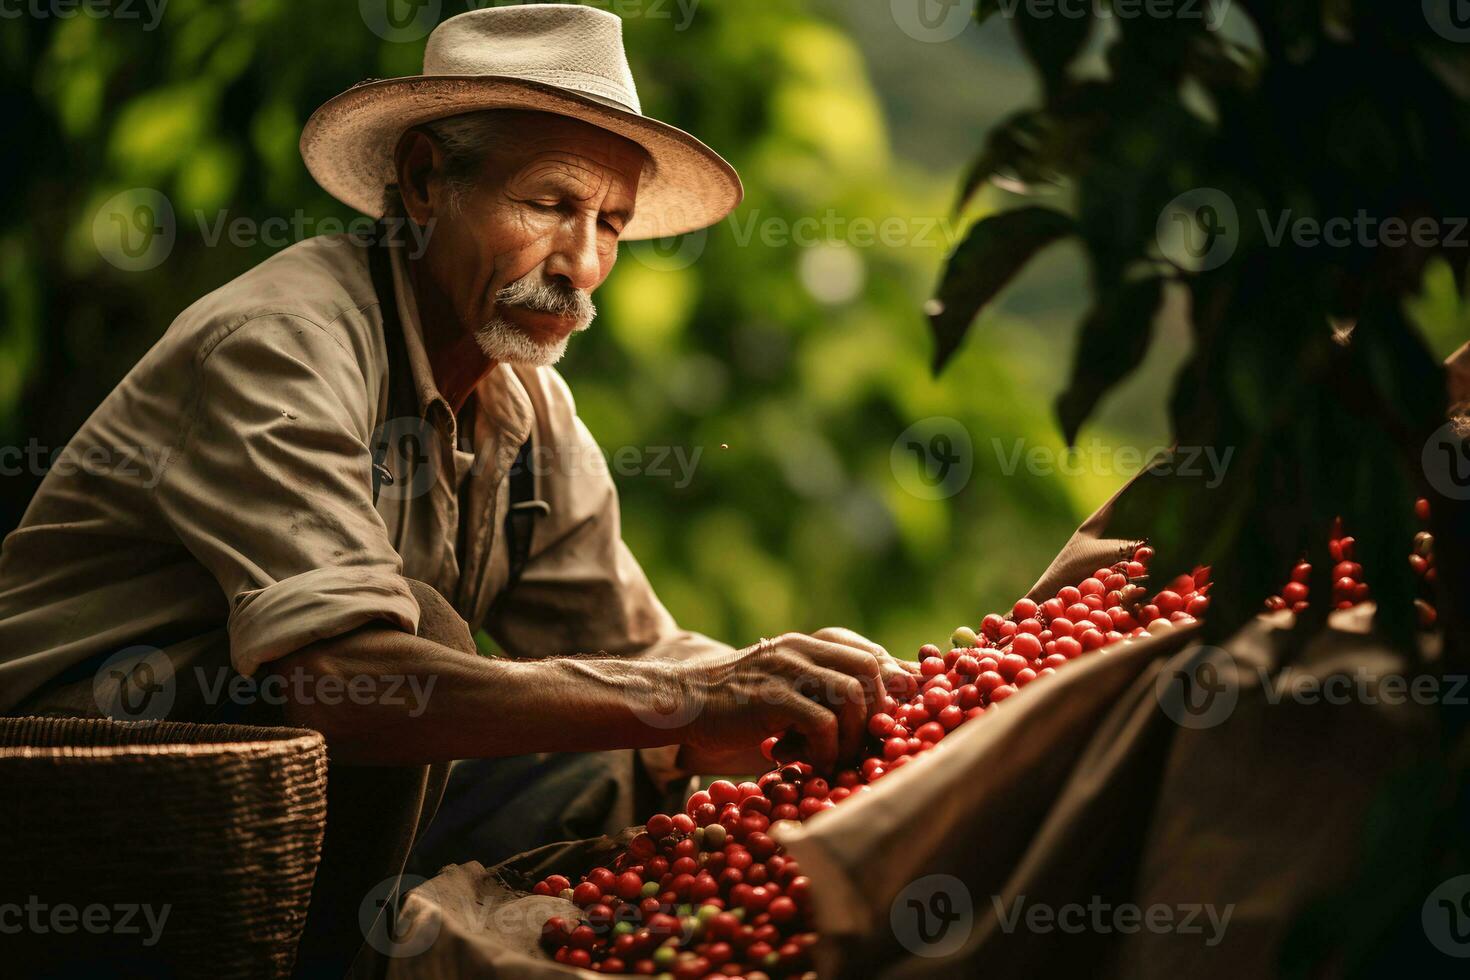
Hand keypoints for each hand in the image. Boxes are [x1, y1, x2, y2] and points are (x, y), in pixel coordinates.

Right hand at [672, 628, 919, 774]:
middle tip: (866, 744)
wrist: (683, 702)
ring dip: (854, 737)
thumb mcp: (781, 683)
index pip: (869, 653)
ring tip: (837, 759)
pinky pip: (823, 723)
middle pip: (870, 669)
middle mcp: (801, 650)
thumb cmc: (735, 704)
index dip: (891, 686)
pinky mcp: (772, 699)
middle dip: (878, 712)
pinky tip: (811, 764)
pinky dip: (826, 750)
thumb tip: (869, 712)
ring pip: (852, 696)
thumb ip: (817, 688)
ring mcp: (786, 671)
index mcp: (807, 644)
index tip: (894, 718)